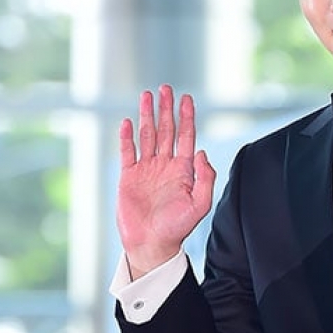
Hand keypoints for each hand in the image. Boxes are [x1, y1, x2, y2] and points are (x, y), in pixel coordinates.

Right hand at [117, 84, 215, 277]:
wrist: (152, 243)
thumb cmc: (177, 227)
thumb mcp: (199, 204)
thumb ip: (205, 178)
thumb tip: (202, 152)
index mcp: (184, 170)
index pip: (187, 137)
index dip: (187, 117)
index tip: (186, 99)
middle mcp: (165, 165)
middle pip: (166, 130)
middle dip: (166, 109)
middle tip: (166, 89)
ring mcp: (146, 169)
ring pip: (147, 136)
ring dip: (147, 116)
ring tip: (147, 95)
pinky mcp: (129, 176)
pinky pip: (128, 151)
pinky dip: (127, 136)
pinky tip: (129, 121)